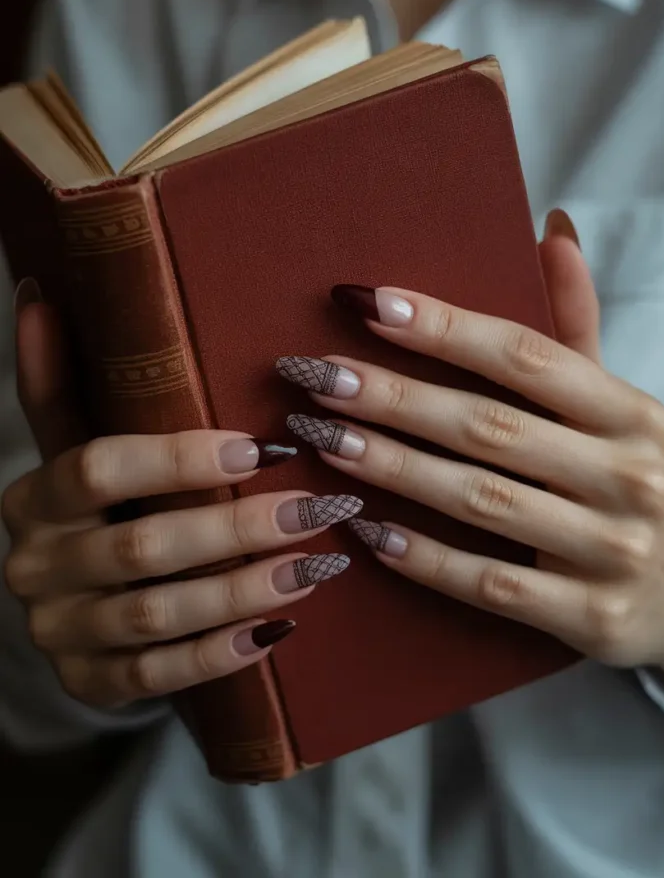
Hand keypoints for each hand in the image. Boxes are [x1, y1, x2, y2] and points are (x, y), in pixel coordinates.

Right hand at [2, 283, 357, 707]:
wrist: (72, 600)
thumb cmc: (94, 505)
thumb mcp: (77, 440)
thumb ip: (61, 379)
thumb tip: (37, 293)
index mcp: (31, 497)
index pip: (96, 468)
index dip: (179, 459)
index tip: (261, 449)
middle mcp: (35, 567)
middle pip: (141, 545)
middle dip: (237, 528)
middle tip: (317, 507)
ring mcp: (59, 633)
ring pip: (157, 614)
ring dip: (245, 589)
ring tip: (318, 562)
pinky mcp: (87, 683)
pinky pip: (158, 677)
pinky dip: (221, 654)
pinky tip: (281, 628)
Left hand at [276, 212, 663, 673]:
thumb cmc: (625, 485)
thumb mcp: (614, 407)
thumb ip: (575, 324)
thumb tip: (552, 227)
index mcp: (629, 412)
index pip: (525, 355)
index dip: (443, 328)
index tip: (368, 303)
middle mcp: (629, 475)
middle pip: (487, 424)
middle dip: (393, 397)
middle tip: (316, 376)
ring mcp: (614, 550)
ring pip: (480, 499)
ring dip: (391, 467)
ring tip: (322, 439)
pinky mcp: (592, 616)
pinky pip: (490, 584)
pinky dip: (425, 558)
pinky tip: (366, 532)